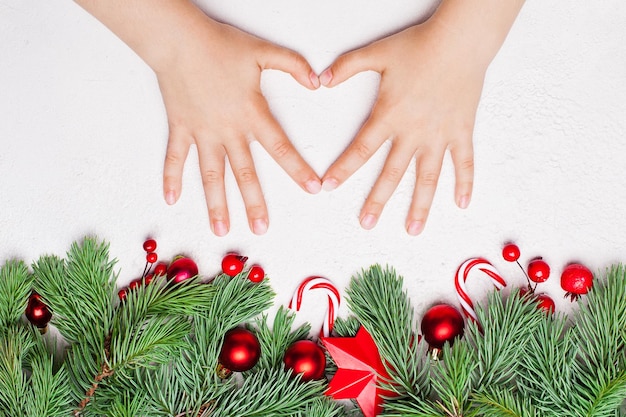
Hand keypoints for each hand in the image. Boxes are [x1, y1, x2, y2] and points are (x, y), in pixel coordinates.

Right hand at [157, 18, 320, 235]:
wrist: (180, 41)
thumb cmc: (219, 45)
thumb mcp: (264, 52)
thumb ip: (293, 65)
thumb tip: (317, 82)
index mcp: (251, 114)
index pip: (281, 148)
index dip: (298, 169)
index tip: (313, 189)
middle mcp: (228, 130)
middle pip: (245, 174)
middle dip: (255, 204)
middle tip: (262, 228)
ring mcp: (202, 132)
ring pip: (211, 175)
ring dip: (216, 204)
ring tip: (221, 229)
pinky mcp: (181, 128)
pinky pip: (175, 157)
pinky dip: (171, 178)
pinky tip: (171, 199)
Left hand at [319, 20, 484, 234]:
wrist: (460, 40)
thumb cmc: (419, 46)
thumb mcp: (377, 54)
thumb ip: (347, 67)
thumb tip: (321, 79)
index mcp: (389, 116)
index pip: (361, 149)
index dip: (343, 169)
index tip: (328, 187)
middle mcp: (413, 132)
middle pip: (391, 174)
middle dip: (377, 201)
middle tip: (366, 223)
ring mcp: (440, 135)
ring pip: (427, 178)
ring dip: (420, 206)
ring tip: (412, 230)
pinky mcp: (462, 131)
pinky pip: (464, 162)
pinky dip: (465, 183)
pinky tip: (461, 204)